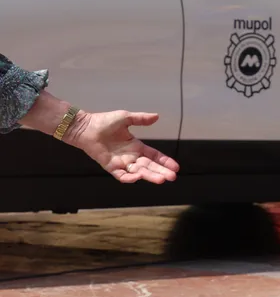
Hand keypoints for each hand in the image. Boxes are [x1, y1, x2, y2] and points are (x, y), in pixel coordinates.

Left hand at [63, 110, 178, 183]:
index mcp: (136, 146)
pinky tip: (138, 178)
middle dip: (161, 172)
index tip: (176, 167)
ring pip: (139, 172)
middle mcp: (131, 156)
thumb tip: (157, 116)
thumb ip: (141, 119)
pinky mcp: (111, 167)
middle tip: (172, 177)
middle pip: (150, 166)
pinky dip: (130, 178)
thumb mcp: (126, 118)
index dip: (165, 161)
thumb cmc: (104, 122)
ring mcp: (121, 163)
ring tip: (161, 179)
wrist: (85, 127)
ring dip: (150, 176)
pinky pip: (122, 176)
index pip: (155, 156)